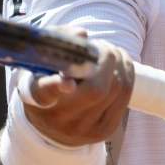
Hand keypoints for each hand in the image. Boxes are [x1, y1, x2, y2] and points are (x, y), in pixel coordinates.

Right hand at [21, 27, 134, 147]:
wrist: (50, 126)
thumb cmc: (45, 80)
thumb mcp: (40, 60)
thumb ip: (57, 41)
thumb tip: (82, 34)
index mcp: (38, 98)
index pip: (46, 93)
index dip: (57, 86)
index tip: (68, 83)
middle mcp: (60, 119)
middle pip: (95, 89)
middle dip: (106, 59)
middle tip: (100, 45)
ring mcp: (84, 129)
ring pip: (116, 88)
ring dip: (118, 62)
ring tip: (108, 51)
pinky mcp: (105, 130)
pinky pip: (125, 94)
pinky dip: (126, 72)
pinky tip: (119, 61)